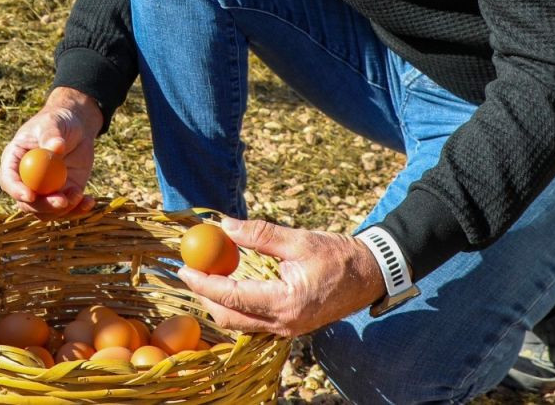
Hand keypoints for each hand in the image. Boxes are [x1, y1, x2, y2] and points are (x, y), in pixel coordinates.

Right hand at [0, 87, 102, 216]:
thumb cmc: (58, 121)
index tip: (31, 195)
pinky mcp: (63, 194)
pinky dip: (78, 210)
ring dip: (63, 209)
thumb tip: (56, 147)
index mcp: (15, 161)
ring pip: (46, 212)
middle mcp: (26, 180)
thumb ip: (51, 134)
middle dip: (44, 206)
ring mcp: (44, 190)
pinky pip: (67, 210)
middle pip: (27, 203)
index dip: (16, 191)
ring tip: (79, 193)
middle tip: (62, 201)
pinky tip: (89, 201)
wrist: (76, 127)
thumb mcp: (53, 123)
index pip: (9, 181)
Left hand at [175, 217, 385, 337]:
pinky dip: (236, 307)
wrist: (370, 275)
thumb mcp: (298, 240)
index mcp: (286, 302)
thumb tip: (223, 225)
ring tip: (205, 277)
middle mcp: (285, 323)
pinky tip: (229, 287)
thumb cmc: (338, 255)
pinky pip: (254, 323)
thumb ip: (259, 235)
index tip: (184, 268)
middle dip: (205, 297)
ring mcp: (288, 329)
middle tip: (190, 272)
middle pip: (230, 318)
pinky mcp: (290, 326)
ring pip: (240, 324)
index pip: (232, 297)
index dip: (203, 283)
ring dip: (219, 303)